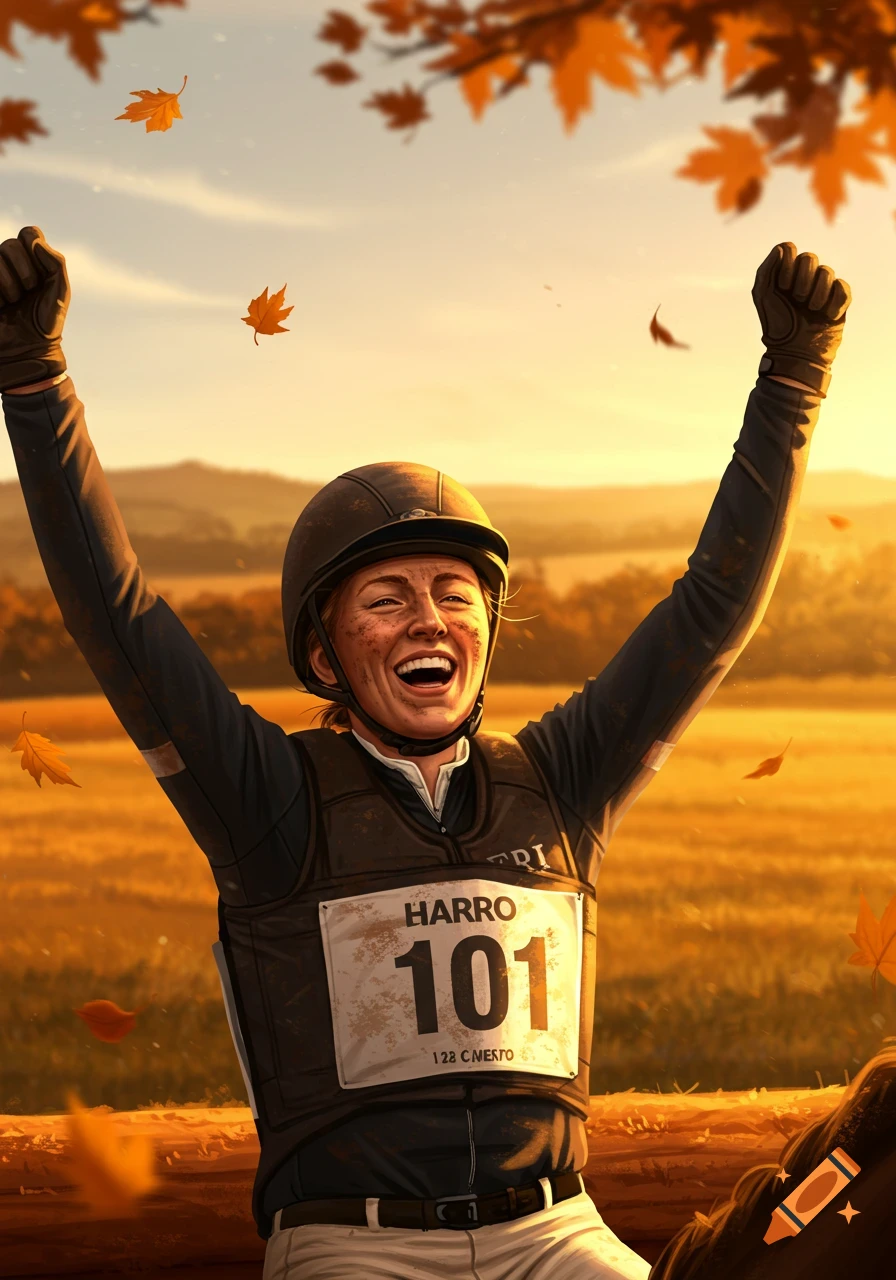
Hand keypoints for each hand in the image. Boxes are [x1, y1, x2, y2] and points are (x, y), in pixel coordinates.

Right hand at [0, 226, 69, 392]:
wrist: (28, 349)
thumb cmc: (46, 321)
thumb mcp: (61, 291)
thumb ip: (55, 262)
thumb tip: (33, 240)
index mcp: (32, 259)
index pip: (29, 233)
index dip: (35, 251)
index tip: (43, 276)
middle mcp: (10, 262)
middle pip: (10, 244)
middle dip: (24, 271)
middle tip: (29, 292)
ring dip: (10, 283)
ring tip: (14, 301)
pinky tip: (2, 305)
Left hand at [751, 242, 850, 397]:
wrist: (794, 352)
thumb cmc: (776, 325)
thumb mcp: (763, 296)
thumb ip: (767, 269)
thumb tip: (784, 247)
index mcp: (785, 273)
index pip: (789, 249)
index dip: (786, 266)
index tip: (782, 287)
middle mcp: (805, 277)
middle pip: (809, 258)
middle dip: (801, 280)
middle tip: (797, 300)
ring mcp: (823, 287)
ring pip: (826, 272)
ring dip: (816, 294)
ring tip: (811, 311)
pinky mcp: (840, 299)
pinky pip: (842, 287)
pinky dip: (833, 303)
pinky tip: (826, 315)